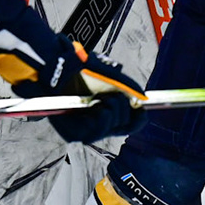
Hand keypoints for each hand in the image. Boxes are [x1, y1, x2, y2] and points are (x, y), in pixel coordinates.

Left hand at [14, 45, 146, 143]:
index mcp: (107, 113)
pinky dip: (103, 116)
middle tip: (112, 95)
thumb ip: (129, 87)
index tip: (141, 107)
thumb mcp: (111, 77)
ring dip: (114, 109)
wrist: (60, 70)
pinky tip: (95, 105)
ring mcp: (85, 131)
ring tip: (101, 98)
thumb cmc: (82, 72)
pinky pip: (100, 131)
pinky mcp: (74, 135)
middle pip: (125, 126)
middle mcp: (97, 125)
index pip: (131, 125)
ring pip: (115, 128)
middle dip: (124, 107)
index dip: (139, 118)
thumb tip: (143, 98)